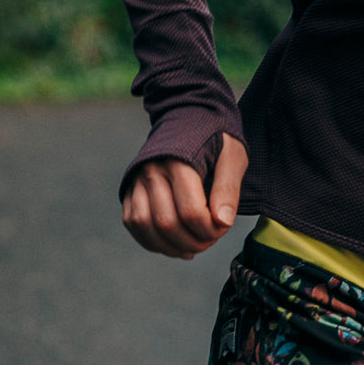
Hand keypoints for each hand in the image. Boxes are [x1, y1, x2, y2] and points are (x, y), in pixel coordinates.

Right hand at [122, 132, 247, 259]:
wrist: (186, 116)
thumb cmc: (215, 138)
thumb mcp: (233, 156)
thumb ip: (229, 189)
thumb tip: (223, 223)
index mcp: (178, 160)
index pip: (190, 211)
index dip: (209, 230)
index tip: (223, 227)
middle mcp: (151, 170)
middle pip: (166, 222)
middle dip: (193, 242)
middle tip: (210, 240)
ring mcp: (136, 179)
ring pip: (145, 226)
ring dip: (171, 247)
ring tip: (193, 248)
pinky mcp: (130, 188)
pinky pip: (133, 223)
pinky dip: (152, 241)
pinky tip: (174, 245)